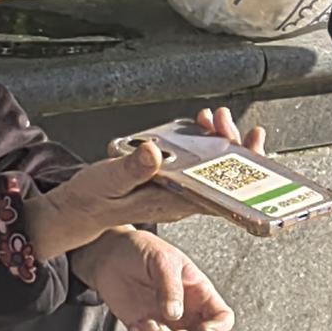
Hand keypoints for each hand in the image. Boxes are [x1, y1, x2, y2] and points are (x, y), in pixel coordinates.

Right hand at [23, 106, 264, 258]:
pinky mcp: (168, 183)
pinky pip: (195, 164)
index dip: (242, 173)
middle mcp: (179, 199)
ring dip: (218, 141)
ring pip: (210, 169)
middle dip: (234, 148)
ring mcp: (176, 191)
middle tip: (232, 124)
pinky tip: (200, 127)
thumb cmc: (92, 200)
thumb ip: (132, 168)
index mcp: (172, 201)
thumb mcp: (109, 181)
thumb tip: (155, 152)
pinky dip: (201, 143)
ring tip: (215, 119)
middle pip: (222, 177)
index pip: (219, 192)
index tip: (254, 150)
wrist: (77, 211)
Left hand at [72, 228, 234, 330]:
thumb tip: (175, 315)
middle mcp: (189, 313)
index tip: (203, 330)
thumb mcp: (161, 259)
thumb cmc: (140, 250)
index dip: (219, 329)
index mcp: (200, 293)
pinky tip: (134, 325)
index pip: (223, 318)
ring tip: (146, 323)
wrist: (108, 256)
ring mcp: (169, 326)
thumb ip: (170, 287)